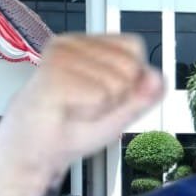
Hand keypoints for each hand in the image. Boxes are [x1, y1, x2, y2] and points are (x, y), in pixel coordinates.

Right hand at [0, 34, 164, 195]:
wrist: (36, 152)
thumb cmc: (71, 128)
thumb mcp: (120, 113)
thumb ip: (143, 97)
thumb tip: (159, 78)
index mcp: (88, 45)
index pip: (134, 47)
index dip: (130, 80)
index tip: (102, 95)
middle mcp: (73, 43)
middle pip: (131, 66)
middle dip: (118, 97)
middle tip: (87, 106)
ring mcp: (62, 55)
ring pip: (118, 82)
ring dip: (101, 108)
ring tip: (75, 109)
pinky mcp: (54, 72)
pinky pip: (100, 95)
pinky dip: (89, 112)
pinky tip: (67, 111)